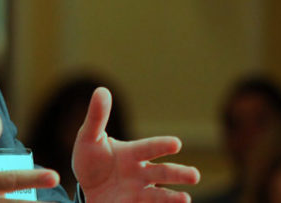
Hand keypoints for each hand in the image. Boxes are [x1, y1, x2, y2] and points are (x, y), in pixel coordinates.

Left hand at [73, 87, 200, 202]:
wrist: (86, 187)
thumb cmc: (91, 159)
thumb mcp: (89, 138)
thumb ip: (97, 117)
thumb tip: (101, 89)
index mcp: (132, 153)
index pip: (149, 148)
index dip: (161, 145)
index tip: (176, 143)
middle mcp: (141, 172)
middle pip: (163, 172)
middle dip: (179, 173)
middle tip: (194, 175)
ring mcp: (139, 192)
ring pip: (160, 195)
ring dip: (173, 198)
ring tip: (186, 199)